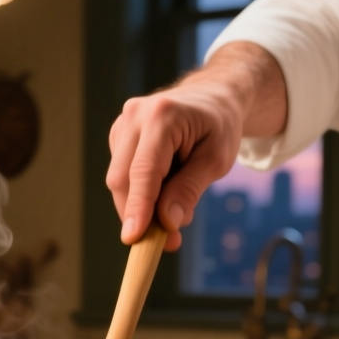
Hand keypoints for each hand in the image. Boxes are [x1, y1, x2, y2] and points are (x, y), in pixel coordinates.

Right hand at [106, 42, 286, 249]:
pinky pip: (123, 174)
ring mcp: (123, 124)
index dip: (137, 207)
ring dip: (143, 205)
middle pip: (122, 179)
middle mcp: (135, 115)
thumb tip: (167, 221)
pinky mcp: (119, 135)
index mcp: (162, 116)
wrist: (212, 98)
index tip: (133, 238)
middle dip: (140, 215)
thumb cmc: (219, 127)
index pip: (143, 171)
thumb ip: (190, 189)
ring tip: (178, 207)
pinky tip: (167, 186)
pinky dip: (141, 191)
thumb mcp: (216, 160)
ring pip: (119, 180)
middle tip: (170, 241)